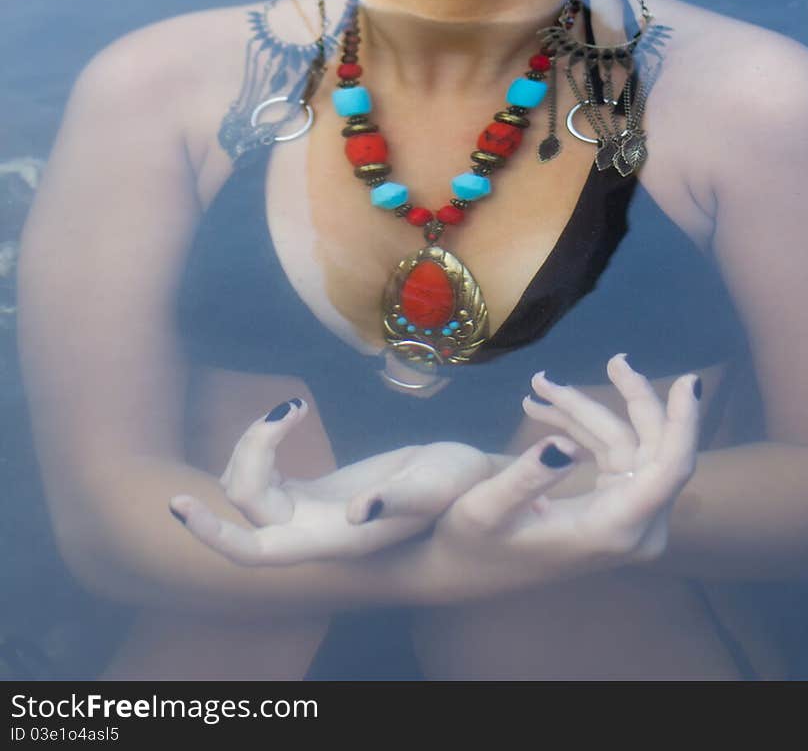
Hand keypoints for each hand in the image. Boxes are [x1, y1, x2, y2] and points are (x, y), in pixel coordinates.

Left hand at [168, 397, 493, 565]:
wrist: (471, 485)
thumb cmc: (461, 487)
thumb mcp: (438, 485)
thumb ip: (399, 500)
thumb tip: (358, 514)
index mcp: (334, 541)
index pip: (256, 554)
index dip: (215, 535)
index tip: (179, 505)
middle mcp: (313, 533)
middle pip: (244, 507)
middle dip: (237, 463)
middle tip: (274, 416)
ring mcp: (309, 513)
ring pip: (250, 487)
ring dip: (255, 445)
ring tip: (293, 410)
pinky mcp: (313, 492)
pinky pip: (267, 472)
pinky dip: (267, 442)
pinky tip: (293, 413)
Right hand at [370, 355, 701, 602]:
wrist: (467, 567)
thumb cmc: (472, 542)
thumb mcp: (487, 509)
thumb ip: (526, 479)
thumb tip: (563, 445)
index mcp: (612, 529)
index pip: (669, 471)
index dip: (684, 423)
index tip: (690, 380)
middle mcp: (632, 528)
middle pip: (654, 448)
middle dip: (631, 399)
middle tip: (612, 360)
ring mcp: (626, 519)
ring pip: (630, 444)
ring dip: (589, 411)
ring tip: (540, 385)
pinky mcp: (615, 507)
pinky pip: (614, 454)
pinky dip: (583, 427)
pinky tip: (544, 407)